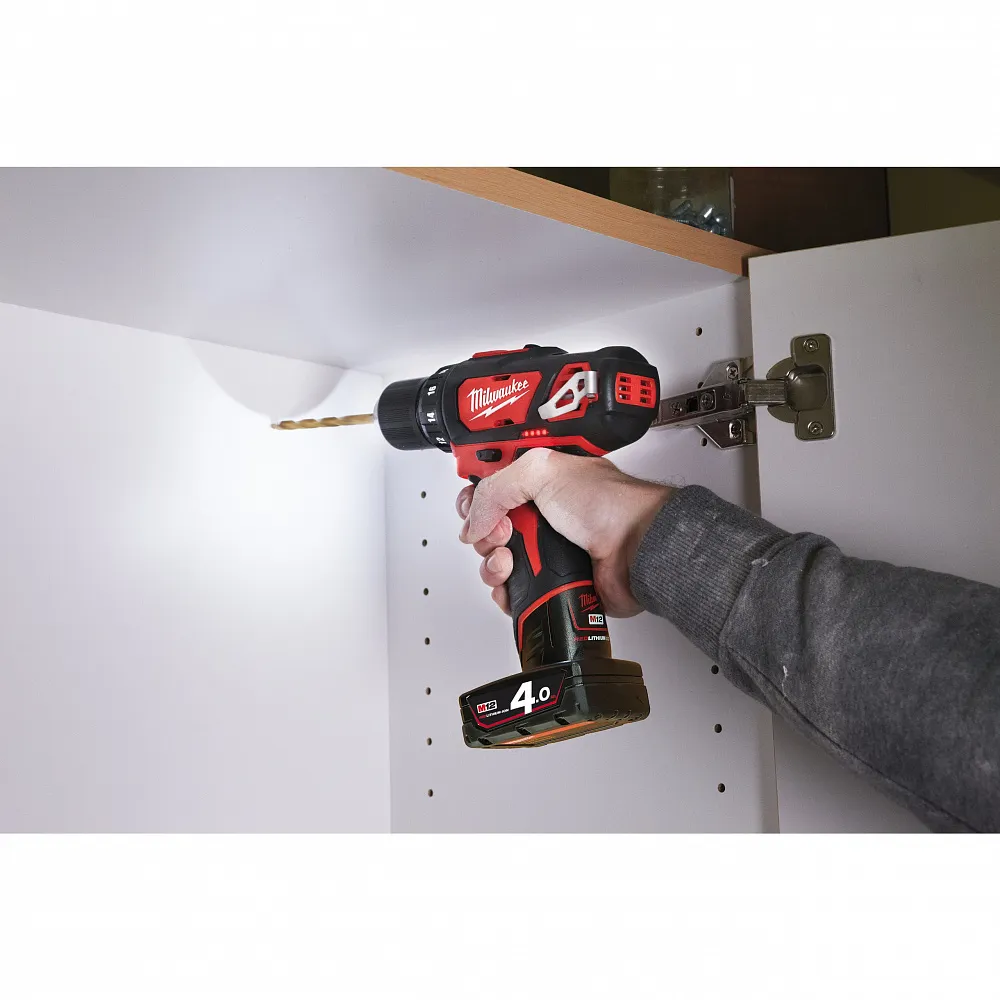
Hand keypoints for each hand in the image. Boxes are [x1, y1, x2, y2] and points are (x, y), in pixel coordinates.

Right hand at [456, 449, 672, 617]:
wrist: (637, 550)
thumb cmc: (608, 506)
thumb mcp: (543, 472)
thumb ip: (496, 487)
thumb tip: (474, 520)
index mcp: (541, 480)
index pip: (492, 484)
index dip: (476, 495)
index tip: (474, 505)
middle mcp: (542, 513)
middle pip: (487, 526)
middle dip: (484, 531)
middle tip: (503, 532)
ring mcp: (546, 548)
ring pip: (496, 560)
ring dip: (492, 562)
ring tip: (509, 559)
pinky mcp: (550, 580)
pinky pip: (512, 590)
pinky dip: (505, 589)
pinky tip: (513, 582)